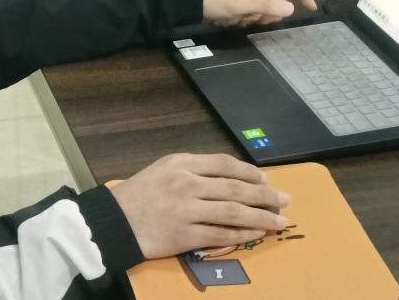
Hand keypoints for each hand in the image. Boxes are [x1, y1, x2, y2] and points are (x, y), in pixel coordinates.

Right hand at [109, 153, 289, 258]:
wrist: (114, 222)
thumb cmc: (140, 194)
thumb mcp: (164, 169)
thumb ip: (194, 169)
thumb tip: (231, 177)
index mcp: (181, 163)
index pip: (224, 164)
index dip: (249, 172)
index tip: (265, 179)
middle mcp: (186, 184)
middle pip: (235, 188)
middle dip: (264, 194)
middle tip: (284, 199)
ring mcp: (186, 211)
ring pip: (233, 212)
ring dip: (261, 216)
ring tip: (279, 220)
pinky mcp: (185, 235)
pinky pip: (220, 234)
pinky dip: (242, 233)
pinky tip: (256, 233)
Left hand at [202, 0, 316, 27]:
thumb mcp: (242, 4)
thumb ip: (268, 6)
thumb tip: (291, 8)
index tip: (310, 8)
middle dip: (269, 11)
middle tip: (257, 21)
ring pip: (259, 4)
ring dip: (252, 16)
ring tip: (236, 20)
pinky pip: (245, 8)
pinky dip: (240, 16)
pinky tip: (227, 20)